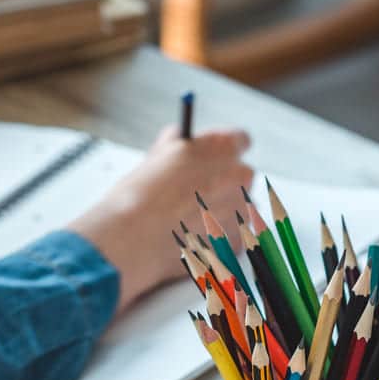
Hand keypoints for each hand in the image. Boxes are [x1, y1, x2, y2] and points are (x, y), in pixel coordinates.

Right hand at [68, 125, 253, 313]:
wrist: (136, 235)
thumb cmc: (141, 194)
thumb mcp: (158, 156)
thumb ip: (177, 145)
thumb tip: (178, 139)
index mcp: (223, 146)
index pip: (240, 140)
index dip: (224, 151)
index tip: (215, 159)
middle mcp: (240, 174)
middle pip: (240, 176)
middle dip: (222, 184)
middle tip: (195, 194)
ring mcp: (242, 209)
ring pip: (236, 207)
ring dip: (218, 212)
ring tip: (184, 221)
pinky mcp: (238, 239)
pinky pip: (231, 235)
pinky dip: (215, 238)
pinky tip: (189, 238)